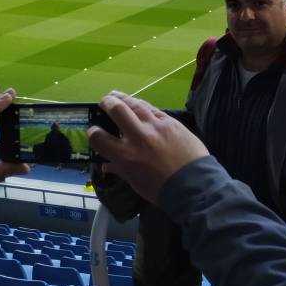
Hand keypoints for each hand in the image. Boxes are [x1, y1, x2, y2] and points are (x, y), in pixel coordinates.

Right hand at [87, 91, 207, 203]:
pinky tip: (139, 105)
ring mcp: (156, 126)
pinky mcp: (171, 122)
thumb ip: (120, 170)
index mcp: (125, 156)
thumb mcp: (136, 183)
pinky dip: (143, 106)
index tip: (94, 131)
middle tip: (104, 102)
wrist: (194, 183)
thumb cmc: (161, 189)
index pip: (99, 138)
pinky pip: (154, 109)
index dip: (92, 133)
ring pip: (137, 105)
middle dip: (107, 103)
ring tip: (117, 96)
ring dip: (124, 98)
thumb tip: (107, 164)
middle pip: (117, 110)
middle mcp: (138, 137)